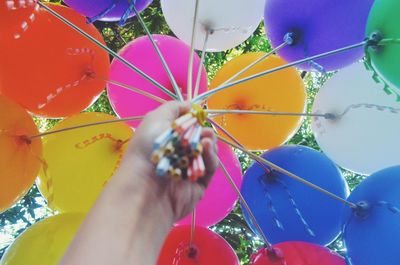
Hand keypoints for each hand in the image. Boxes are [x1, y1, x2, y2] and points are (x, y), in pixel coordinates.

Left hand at [125, 101, 217, 221]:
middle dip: (203, 130)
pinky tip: (208, 148)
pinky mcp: (200, 183)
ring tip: (205, 140)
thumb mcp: (155, 118)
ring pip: (209, 151)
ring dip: (209, 141)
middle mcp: (177, 154)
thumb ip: (174, 107)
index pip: (185, 126)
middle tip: (201, 130)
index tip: (198, 113)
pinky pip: (211, 166)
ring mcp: (189, 169)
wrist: (147, 186)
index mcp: (165, 139)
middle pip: (200, 137)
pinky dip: (211, 156)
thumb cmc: (148, 149)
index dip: (193, 118)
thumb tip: (192, 105)